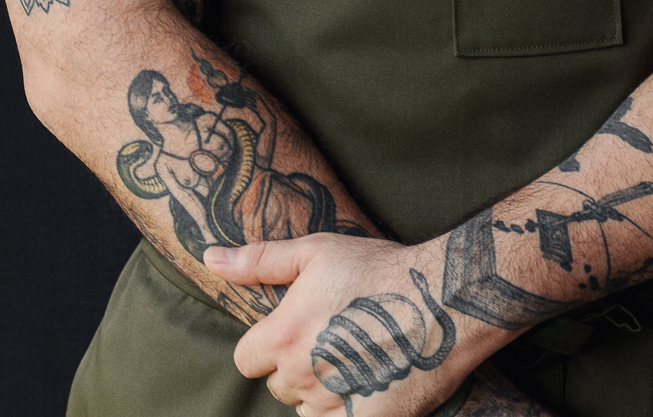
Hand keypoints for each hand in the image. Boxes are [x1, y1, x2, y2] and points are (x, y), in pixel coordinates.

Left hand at [205, 234, 500, 412]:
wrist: (442, 300)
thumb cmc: (378, 269)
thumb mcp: (317, 250)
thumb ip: (258, 261)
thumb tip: (209, 259)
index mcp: (283, 335)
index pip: (246, 360)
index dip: (266, 344)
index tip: (293, 328)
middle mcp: (302, 375)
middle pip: (278, 385)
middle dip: (296, 365)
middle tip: (331, 337)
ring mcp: (332, 405)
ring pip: (306, 408)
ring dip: (321, 390)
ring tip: (354, 356)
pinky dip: (344, 409)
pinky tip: (366, 383)